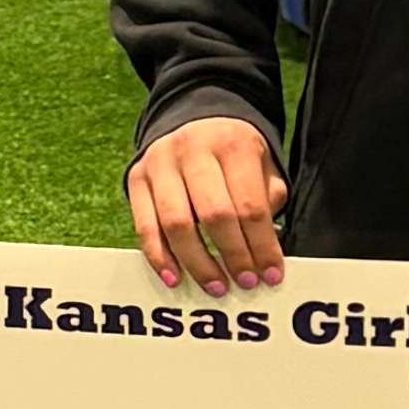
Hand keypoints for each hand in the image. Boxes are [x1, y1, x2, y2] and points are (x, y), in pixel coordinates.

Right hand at [130, 115, 288, 288]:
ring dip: (197, 263)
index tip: (271, 275)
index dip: (261, 245)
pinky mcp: (136, 178)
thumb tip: (264, 254)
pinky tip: (175, 278)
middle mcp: (193, 148)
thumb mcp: (261, 166)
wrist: (193, 122)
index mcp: (233, 144)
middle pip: (214, 214)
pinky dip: (158, 257)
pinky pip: (145, 226)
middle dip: (232, 255)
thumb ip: (266, 202)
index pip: (249, 205)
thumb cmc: (233, 155)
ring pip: (177, 223)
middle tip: (245, 283)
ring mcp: (160, 163)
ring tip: (215, 286)